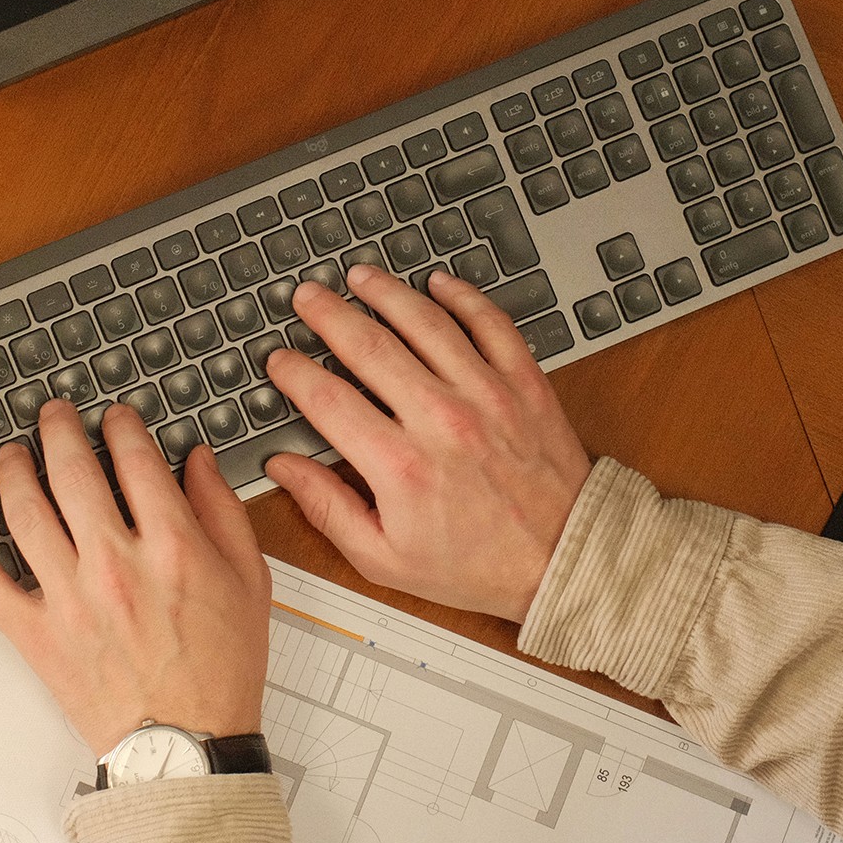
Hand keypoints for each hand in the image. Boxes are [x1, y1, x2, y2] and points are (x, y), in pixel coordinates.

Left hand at [0, 399, 271, 755]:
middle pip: (72, 472)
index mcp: (171, 547)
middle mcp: (115, 565)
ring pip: (25, 514)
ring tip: (12, 456)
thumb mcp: (249, 580)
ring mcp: (70, 599)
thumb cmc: (220, 670)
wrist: (186, 745)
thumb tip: (197, 462)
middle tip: (53, 416)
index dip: (122, 427)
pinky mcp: (38, 635)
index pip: (135, 460)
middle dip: (59, 430)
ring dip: (13, 473)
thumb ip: (223, 511)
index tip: (115, 418)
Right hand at [263, 265, 591, 623]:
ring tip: (361, 278)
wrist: (563, 561)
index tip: (280, 360)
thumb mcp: (385, 558)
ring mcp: (485, 395)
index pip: (328, 400)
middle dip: (329, 315)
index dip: (294, 373)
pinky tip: (439, 284)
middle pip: (369, 347)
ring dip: (387, 293)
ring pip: (426, 324)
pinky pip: (491, 324)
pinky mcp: (523, 384)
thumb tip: (284, 468)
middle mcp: (440, 421)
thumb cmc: (477, 565)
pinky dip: (464, 298)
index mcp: (400, 466)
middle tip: (307, 298)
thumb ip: (327, 509)